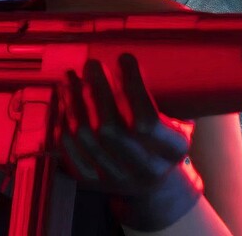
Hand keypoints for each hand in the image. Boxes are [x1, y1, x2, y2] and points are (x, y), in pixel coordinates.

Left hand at [58, 54, 202, 230]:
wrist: (153, 183)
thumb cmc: (163, 140)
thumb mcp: (177, 121)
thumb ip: (161, 98)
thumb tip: (129, 59)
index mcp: (170, 151)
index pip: (147, 120)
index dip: (133, 86)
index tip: (124, 58)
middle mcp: (143, 169)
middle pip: (110, 129)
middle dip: (97, 90)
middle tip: (92, 64)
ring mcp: (114, 177)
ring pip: (85, 137)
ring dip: (74, 101)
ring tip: (72, 77)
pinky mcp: (90, 179)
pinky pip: (68, 147)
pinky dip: (64, 119)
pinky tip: (65, 99)